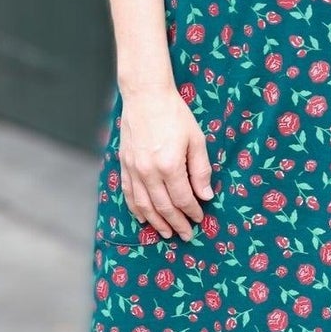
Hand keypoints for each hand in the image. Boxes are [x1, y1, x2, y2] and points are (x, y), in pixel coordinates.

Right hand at [118, 84, 213, 239]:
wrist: (145, 96)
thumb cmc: (175, 115)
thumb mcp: (196, 139)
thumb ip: (201, 170)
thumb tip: (206, 195)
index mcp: (170, 165)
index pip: (183, 199)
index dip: (192, 212)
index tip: (200, 219)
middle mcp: (149, 171)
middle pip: (163, 207)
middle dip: (176, 224)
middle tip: (186, 235)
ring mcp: (134, 169)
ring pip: (144, 205)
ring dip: (156, 222)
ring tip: (166, 233)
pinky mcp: (124, 164)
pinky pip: (129, 194)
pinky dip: (136, 209)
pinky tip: (144, 219)